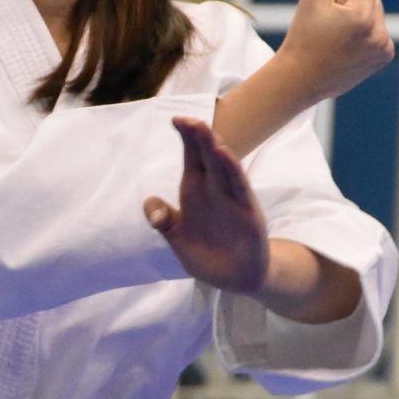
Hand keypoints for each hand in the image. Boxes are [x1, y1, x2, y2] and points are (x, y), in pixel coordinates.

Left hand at [144, 118, 269, 295]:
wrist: (237, 280)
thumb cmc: (207, 255)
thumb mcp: (178, 239)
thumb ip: (164, 221)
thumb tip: (149, 203)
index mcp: (196, 192)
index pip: (191, 158)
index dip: (185, 139)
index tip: (175, 119)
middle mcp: (214, 190)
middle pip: (206, 156)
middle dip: (197, 137)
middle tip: (187, 118)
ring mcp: (233, 198)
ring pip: (223, 166)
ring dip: (214, 148)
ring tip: (204, 130)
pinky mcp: (248, 212)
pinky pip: (240, 187)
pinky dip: (232, 171)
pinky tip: (224, 156)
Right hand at [275, 0, 393, 105]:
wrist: (301, 78)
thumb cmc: (304, 34)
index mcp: (362, 16)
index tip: (328, 12)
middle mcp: (378, 33)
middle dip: (353, 4)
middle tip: (330, 27)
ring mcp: (383, 48)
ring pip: (376, 13)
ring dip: (360, 19)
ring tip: (338, 38)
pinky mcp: (383, 57)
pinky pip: (378, 31)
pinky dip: (365, 35)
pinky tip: (347, 48)